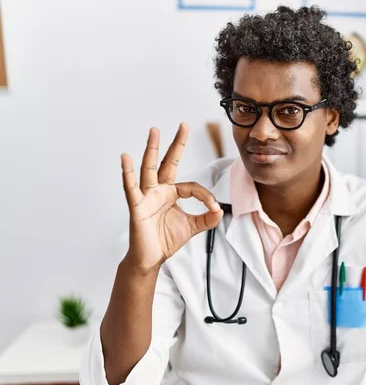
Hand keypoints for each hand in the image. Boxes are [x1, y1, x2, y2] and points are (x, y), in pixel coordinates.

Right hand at [121, 124, 222, 270]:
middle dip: (176, 144)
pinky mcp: (136, 206)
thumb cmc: (166, 240)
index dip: (205, 196)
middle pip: (169, 163)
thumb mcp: (192, 227)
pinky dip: (127, 173)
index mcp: (171, 193)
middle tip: (183, 125)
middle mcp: (158, 191)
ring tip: (155, 131)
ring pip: (149, 168)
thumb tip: (220, 211)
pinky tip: (126, 158)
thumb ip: (206, 218)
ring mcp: (146, 196)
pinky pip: (131, 188)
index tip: (213, 208)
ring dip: (152, 149)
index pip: (191, 186)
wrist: (151, 258)